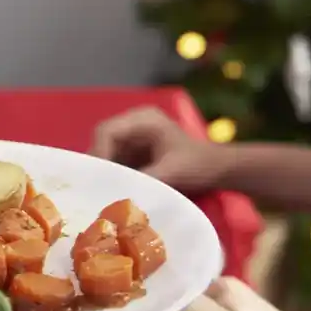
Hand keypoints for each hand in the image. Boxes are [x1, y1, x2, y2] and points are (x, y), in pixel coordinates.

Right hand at [91, 106, 231, 190]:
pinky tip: (110, 190)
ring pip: (105, 152)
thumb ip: (144, 178)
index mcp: (143, 119)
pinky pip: (113, 161)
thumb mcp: (172, 172)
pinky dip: (111, 175)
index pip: (108, 130)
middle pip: (102, 140)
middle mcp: (133, 124)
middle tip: (94, 187)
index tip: (99, 177)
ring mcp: (132, 137)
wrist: (216, 169)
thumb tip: (116, 191)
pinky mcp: (133, 151)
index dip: (99, 152)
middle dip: (98, 163)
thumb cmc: (198, 165)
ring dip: (103, 171)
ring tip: (99, 191)